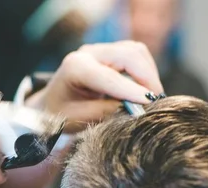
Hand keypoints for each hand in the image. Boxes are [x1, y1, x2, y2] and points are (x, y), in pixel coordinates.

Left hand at [27, 41, 164, 131]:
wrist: (52, 103)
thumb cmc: (61, 113)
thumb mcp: (81, 118)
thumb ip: (107, 112)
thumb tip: (136, 109)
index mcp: (75, 67)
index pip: (108, 77)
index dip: (131, 89)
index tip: (149, 102)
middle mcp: (89, 53)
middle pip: (128, 55)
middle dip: (147, 78)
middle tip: (155, 103)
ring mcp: (101, 50)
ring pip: (136, 52)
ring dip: (148, 74)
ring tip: (151, 98)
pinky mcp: (111, 53)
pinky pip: (136, 56)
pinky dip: (145, 72)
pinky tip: (144, 90)